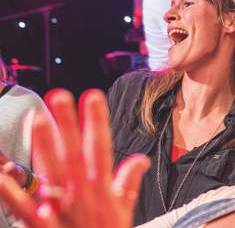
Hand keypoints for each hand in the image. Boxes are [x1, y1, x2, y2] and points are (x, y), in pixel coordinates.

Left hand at [0, 89, 149, 227]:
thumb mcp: (125, 210)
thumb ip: (130, 181)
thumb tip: (142, 159)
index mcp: (101, 188)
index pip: (101, 147)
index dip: (97, 122)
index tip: (93, 97)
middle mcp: (81, 194)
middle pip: (73, 154)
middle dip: (67, 124)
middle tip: (59, 97)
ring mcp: (60, 208)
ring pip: (50, 172)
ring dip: (43, 146)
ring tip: (36, 118)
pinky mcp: (41, 224)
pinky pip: (22, 206)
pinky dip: (11, 190)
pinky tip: (1, 171)